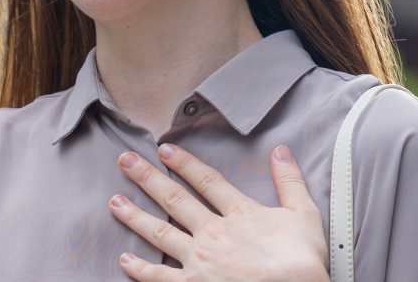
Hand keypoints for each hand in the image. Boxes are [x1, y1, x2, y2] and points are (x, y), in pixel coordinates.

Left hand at [110, 144, 328, 281]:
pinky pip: (160, 277)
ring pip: (160, 232)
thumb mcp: (304, 216)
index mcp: (239, 214)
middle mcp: (213, 232)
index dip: (183, 163)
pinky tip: (124, 260)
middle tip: (124, 160)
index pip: (206, 181)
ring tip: (113, 202)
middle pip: (174, 199)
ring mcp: (199, 260)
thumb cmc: (302, 262)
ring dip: (135, 216)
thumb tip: (281, 151)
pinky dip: (141, 269)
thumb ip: (290, 182)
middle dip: (146, 178)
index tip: (163, 149)